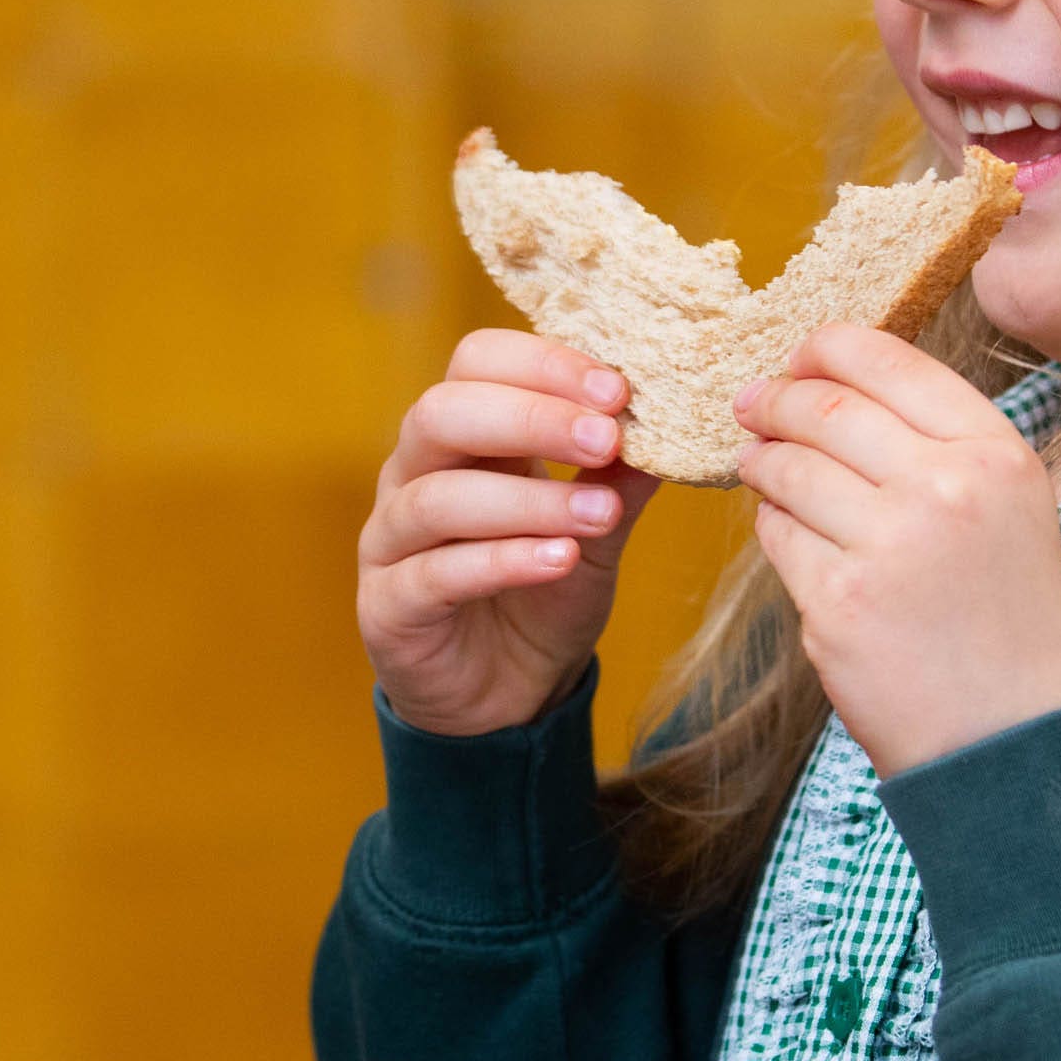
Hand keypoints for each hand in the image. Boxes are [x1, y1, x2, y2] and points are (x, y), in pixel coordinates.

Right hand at [359, 330, 666, 735]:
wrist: (508, 697)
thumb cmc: (544, 596)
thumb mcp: (596, 529)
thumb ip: (620, 476)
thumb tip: (673, 419)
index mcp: (462, 436)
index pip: (478, 363)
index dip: (542, 364)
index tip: (617, 390)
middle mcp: (413, 474)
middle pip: (443, 413)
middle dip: (530, 417)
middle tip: (607, 436)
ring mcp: (391, 539)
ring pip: (437, 497)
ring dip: (527, 500)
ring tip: (600, 516)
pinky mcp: (387, 605)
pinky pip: (434, 573)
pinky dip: (501, 562)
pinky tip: (559, 561)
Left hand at [734, 323, 1060, 773]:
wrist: (1010, 737)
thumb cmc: (1007, 619)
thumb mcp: (1008, 506)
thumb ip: (937, 441)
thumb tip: (833, 382)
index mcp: (995, 453)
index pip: (889, 360)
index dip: (826, 348)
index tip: (798, 356)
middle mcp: (946, 488)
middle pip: (824, 408)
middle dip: (776, 400)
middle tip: (752, 405)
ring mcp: (888, 546)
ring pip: (786, 468)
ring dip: (761, 461)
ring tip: (759, 464)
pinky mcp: (838, 602)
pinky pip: (775, 535)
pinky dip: (772, 526)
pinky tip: (788, 534)